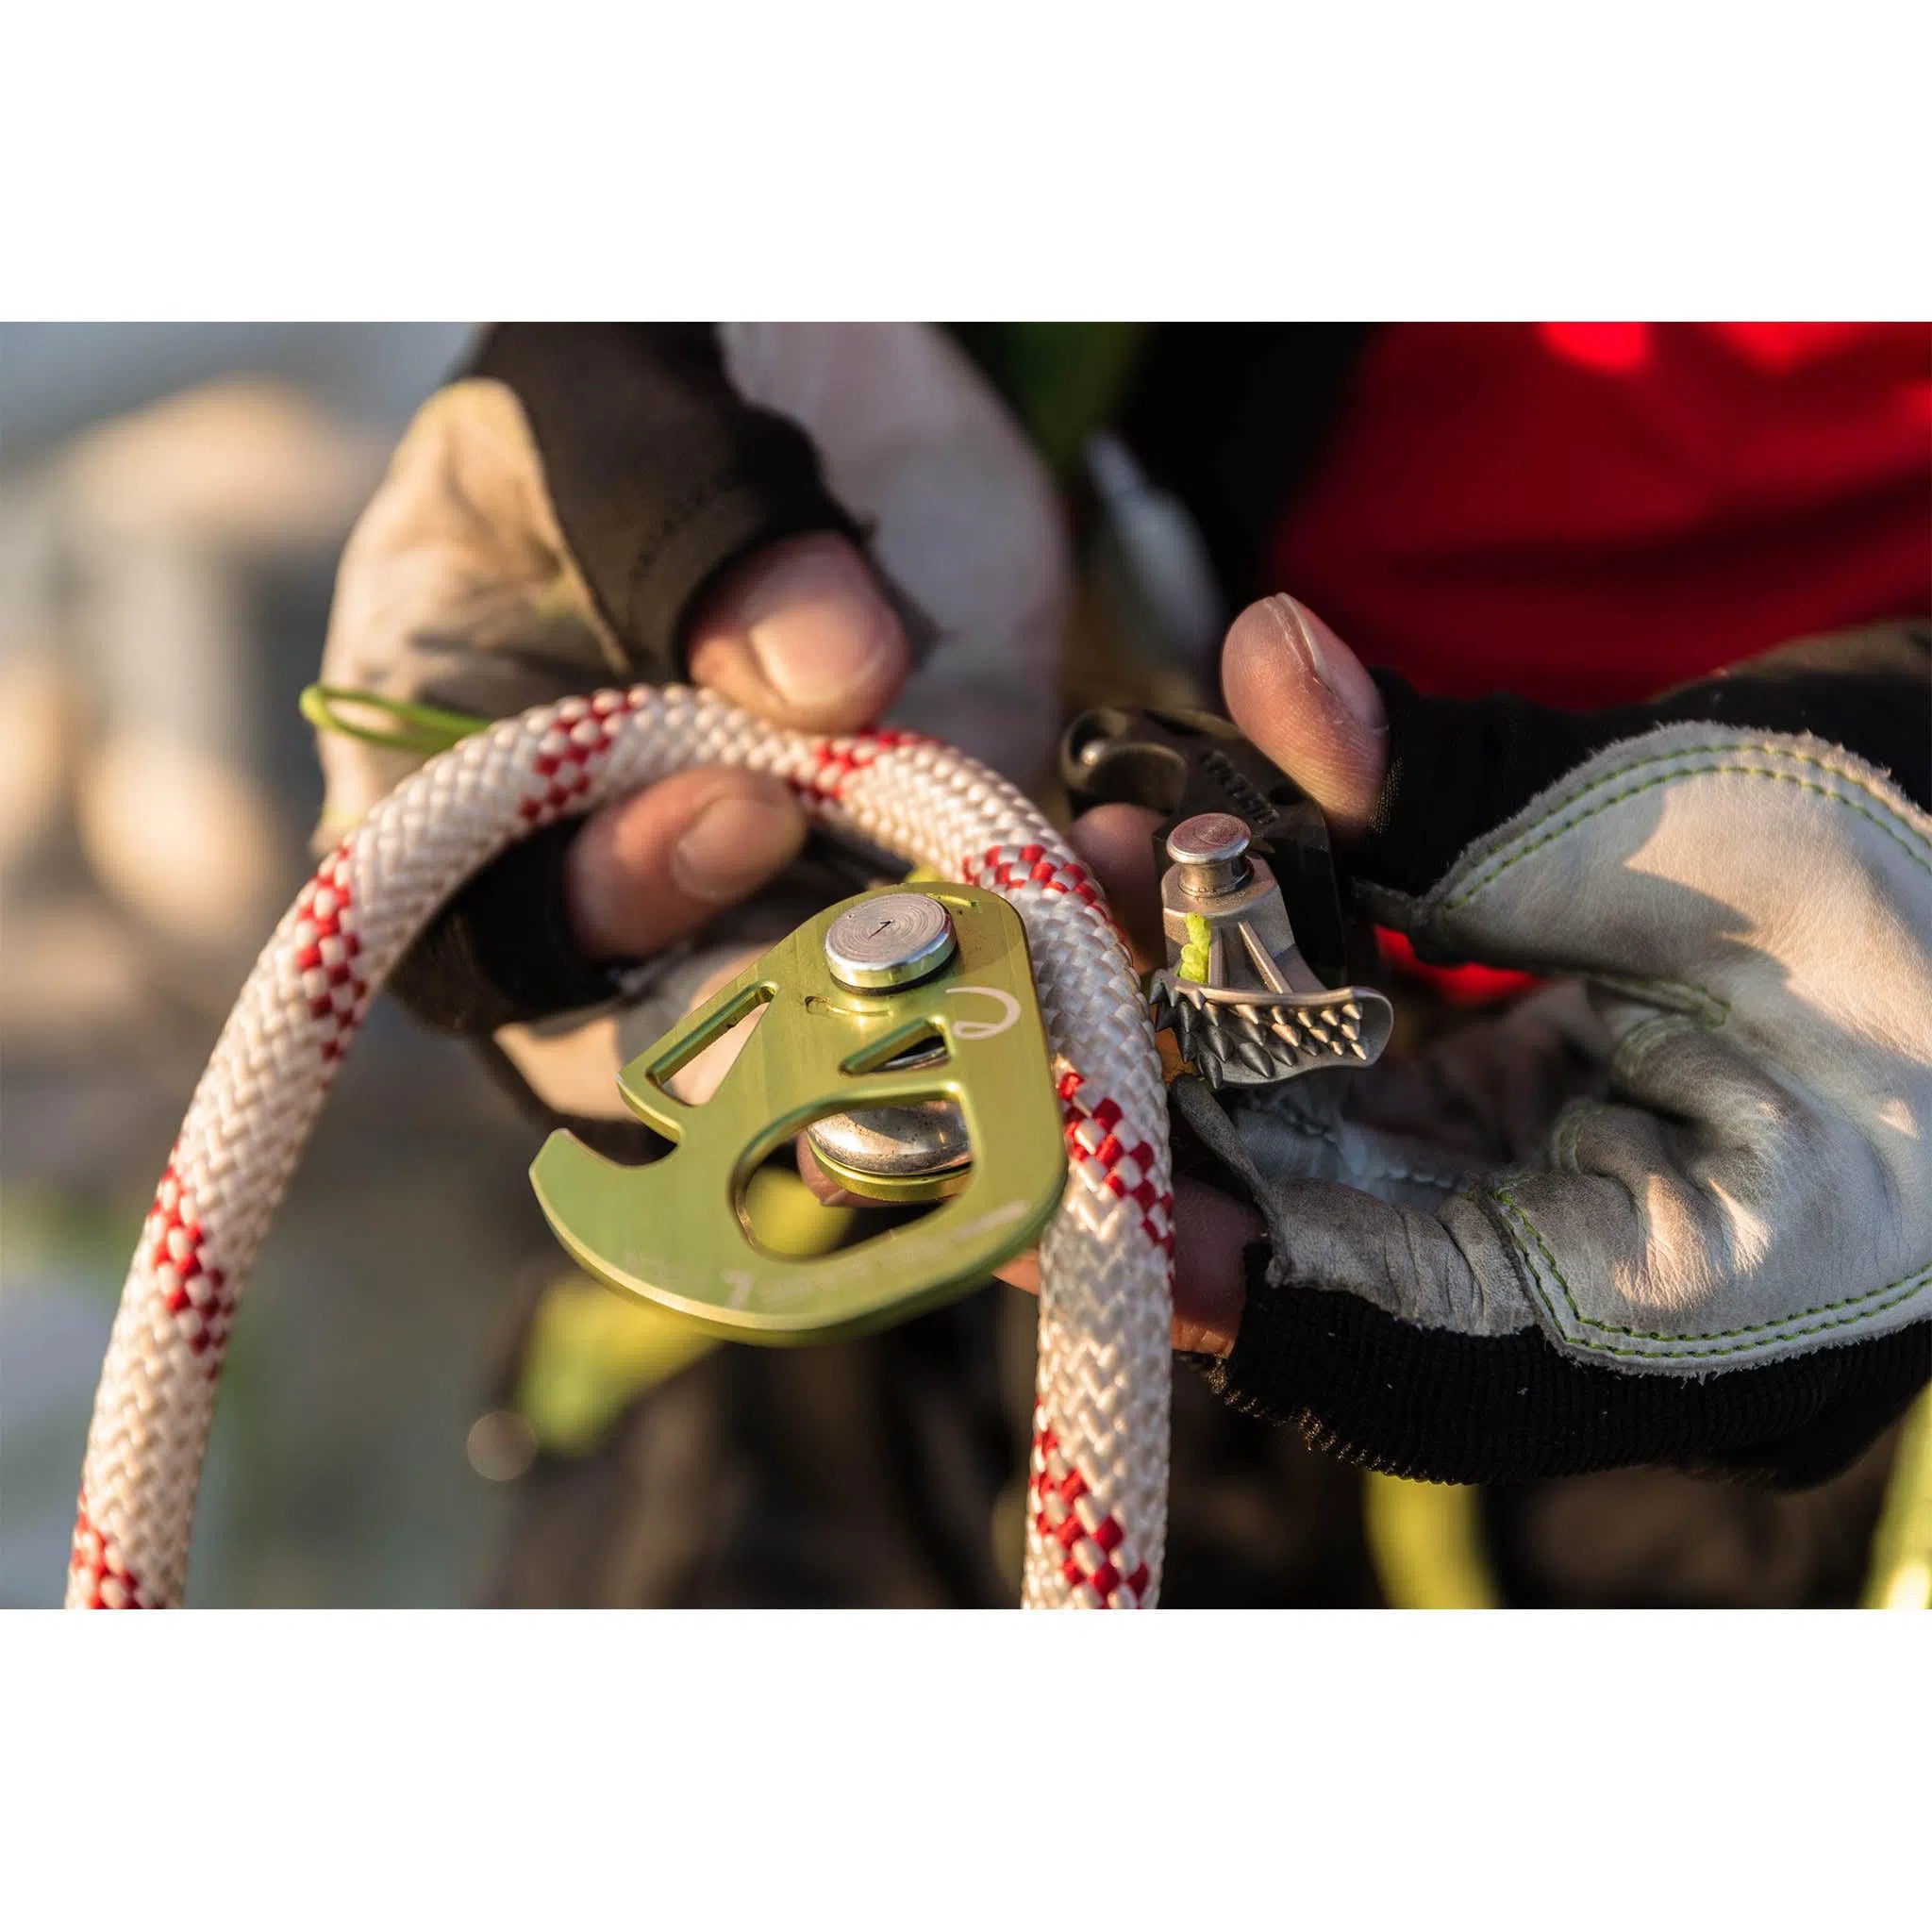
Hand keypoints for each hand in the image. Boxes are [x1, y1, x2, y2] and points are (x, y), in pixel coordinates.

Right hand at [319, 325, 1064, 1041]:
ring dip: (931, 1010)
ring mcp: (772, 890)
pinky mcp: (916, 872)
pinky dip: (1049, 940)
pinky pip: (978, 954)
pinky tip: (1112, 872)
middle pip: (652, 1043)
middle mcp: (607, 870)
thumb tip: (831, 683)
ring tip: (1028, 923)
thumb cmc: (659, 352)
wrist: (832, 350)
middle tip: (903, 947)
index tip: (741, 811)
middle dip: (783, 1022)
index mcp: (455, 773)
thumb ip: (686, 519)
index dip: (600, 920)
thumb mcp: (622, 390)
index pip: (478, 937)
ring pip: (828, 1035)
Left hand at [1024, 599, 1931, 1486]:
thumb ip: (1459, 781)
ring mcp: (1594, 1231)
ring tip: (1115, 887)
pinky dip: (1298, 1011)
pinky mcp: (1558, 1148)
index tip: (1073, 1145)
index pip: (1410, 1346)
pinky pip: (1389, 1116)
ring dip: (1221, 1037)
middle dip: (1184, 1111)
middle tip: (1047, 981)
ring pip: (1347, 1179)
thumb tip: (1265, 660)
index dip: (1222, 1256)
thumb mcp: (1708, 809)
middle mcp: (1643, 1315)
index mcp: (1723, 1311)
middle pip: (1346, 1265)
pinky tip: (1211, 891)